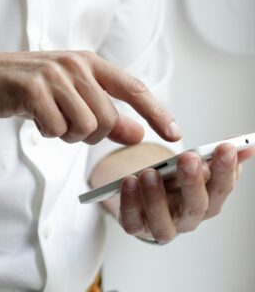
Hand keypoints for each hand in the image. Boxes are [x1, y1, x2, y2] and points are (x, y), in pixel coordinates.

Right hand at [0, 51, 180, 144]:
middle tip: (66, 125)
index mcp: (88, 62)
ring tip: (48, 119)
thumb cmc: (25, 89)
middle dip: (89, 134)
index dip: (157, 112)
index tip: (174, 134)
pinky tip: (33, 118)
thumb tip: (137, 133)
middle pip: (107, 119)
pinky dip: (47, 133)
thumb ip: (105, 114)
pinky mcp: (33, 89)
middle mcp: (75, 64)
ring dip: (66, 134)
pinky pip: (56, 129)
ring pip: (85, 127)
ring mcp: (54, 75)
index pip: (133, 89)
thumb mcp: (69, 98)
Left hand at [118, 143, 254, 242]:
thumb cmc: (173, 183)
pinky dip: (130, 202)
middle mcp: (187, 219)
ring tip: (150, 173)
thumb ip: (216, 157)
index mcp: (207, 202)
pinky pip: (132, 221)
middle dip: (193, 182)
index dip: (226, 169)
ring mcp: (161, 226)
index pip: (222, 188)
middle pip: (196, 206)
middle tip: (188, 158)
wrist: (145, 199)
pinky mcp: (136, 227)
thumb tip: (247, 145)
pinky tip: (129, 182)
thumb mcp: (194, 167)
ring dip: (156, 197)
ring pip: (163, 221)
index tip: (225, 147)